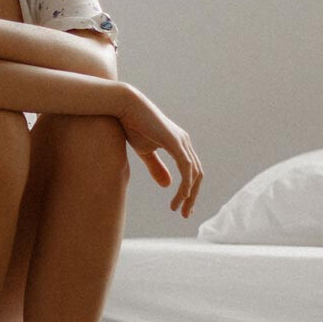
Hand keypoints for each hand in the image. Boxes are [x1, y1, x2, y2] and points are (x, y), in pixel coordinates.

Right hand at [115, 84, 203, 217]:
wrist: (125, 107)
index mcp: (179, 144)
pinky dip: (186, 183)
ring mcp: (182, 141)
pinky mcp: (175, 142)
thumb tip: (168, 185)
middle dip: (193, 197)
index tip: (182, 207)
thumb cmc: (132, 126)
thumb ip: (156, 168)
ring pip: (194, 174)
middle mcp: (184, 142)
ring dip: (189, 194)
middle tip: (185, 214)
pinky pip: (186, 167)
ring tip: (179, 209)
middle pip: (197, 175)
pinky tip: (181, 195)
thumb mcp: (145, 152)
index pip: (192, 172)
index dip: (190, 190)